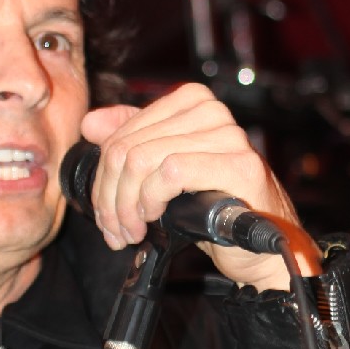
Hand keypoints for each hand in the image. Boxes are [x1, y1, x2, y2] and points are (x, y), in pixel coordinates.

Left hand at [79, 84, 319, 292]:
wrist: (258, 246)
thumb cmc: (213, 207)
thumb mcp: (164, 170)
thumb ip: (131, 139)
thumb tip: (91, 123)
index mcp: (190, 101)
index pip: (121, 133)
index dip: (103, 177)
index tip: (104, 211)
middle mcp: (211, 110)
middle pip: (127, 149)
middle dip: (110, 197)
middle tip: (114, 229)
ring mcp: (229, 135)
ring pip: (143, 161)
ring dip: (127, 206)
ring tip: (131, 231)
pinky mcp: (239, 164)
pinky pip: (171, 172)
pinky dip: (152, 199)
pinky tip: (154, 219)